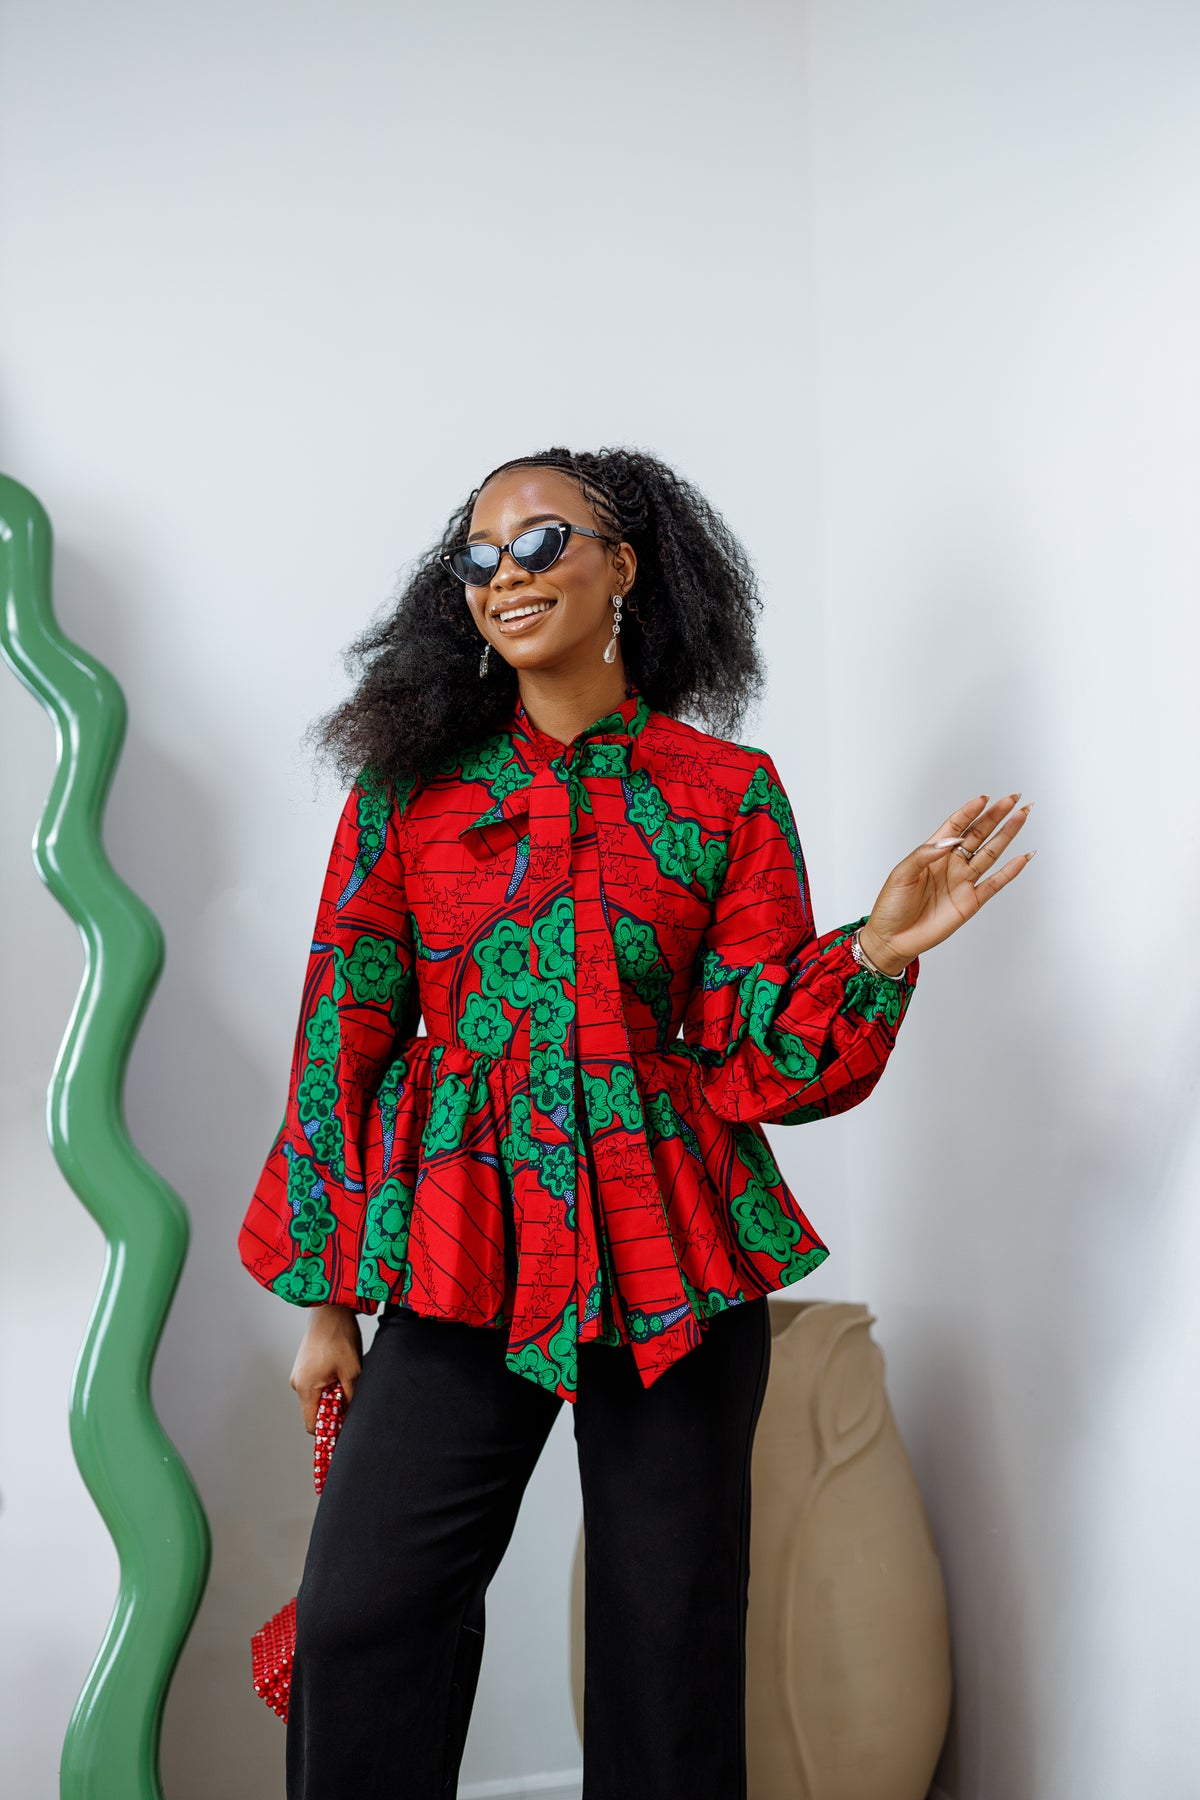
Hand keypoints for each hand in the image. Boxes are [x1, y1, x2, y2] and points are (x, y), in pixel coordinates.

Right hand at [289, 1304, 362, 1433]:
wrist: (330, 1307)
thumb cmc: (340, 1337)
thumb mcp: (352, 1370)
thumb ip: (350, 1398)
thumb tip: (351, 1417)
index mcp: (305, 1388)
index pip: (312, 1425)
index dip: (329, 1431)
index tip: (345, 1429)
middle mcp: (297, 1383)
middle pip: (315, 1411)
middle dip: (333, 1411)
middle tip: (352, 1399)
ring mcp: (299, 1373)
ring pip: (317, 1397)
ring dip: (333, 1395)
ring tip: (347, 1379)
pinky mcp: (304, 1365)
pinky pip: (315, 1384)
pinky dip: (328, 1384)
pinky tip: (341, 1371)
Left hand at [858, 791, 1034, 974]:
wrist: (893, 938)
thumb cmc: (892, 906)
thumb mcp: (902, 875)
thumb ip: (924, 855)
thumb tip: (950, 841)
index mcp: (933, 853)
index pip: (956, 825)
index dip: (970, 811)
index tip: (985, 798)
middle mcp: (951, 864)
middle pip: (979, 835)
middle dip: (996, 816)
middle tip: (1013, 798)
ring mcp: (963, 882)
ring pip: (990, 853)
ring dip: (1007, 835)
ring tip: (1021, 816)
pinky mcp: (970, 902)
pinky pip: (994, 884)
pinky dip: (1009, 872)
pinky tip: (1022, 857)